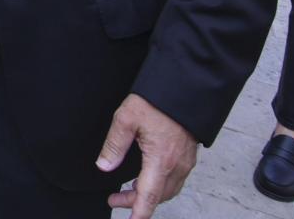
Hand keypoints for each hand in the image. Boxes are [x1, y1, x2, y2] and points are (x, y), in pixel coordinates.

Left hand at [97, 93, 197, 218]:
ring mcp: (186, 162)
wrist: (185, 87)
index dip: (139, 213)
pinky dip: (159, 185)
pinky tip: (147, 179)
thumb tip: (104, 166)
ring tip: (127, 192)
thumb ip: (114, 145)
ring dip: (148, 195)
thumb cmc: (156, 100)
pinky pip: (175, 180)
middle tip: (114, 199)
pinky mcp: (189, 156)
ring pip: (168, 190)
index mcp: (161, 159)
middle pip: (157, 196)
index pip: (149, 197)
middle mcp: (177, 165)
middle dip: (136, 203)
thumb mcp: (126, 118)